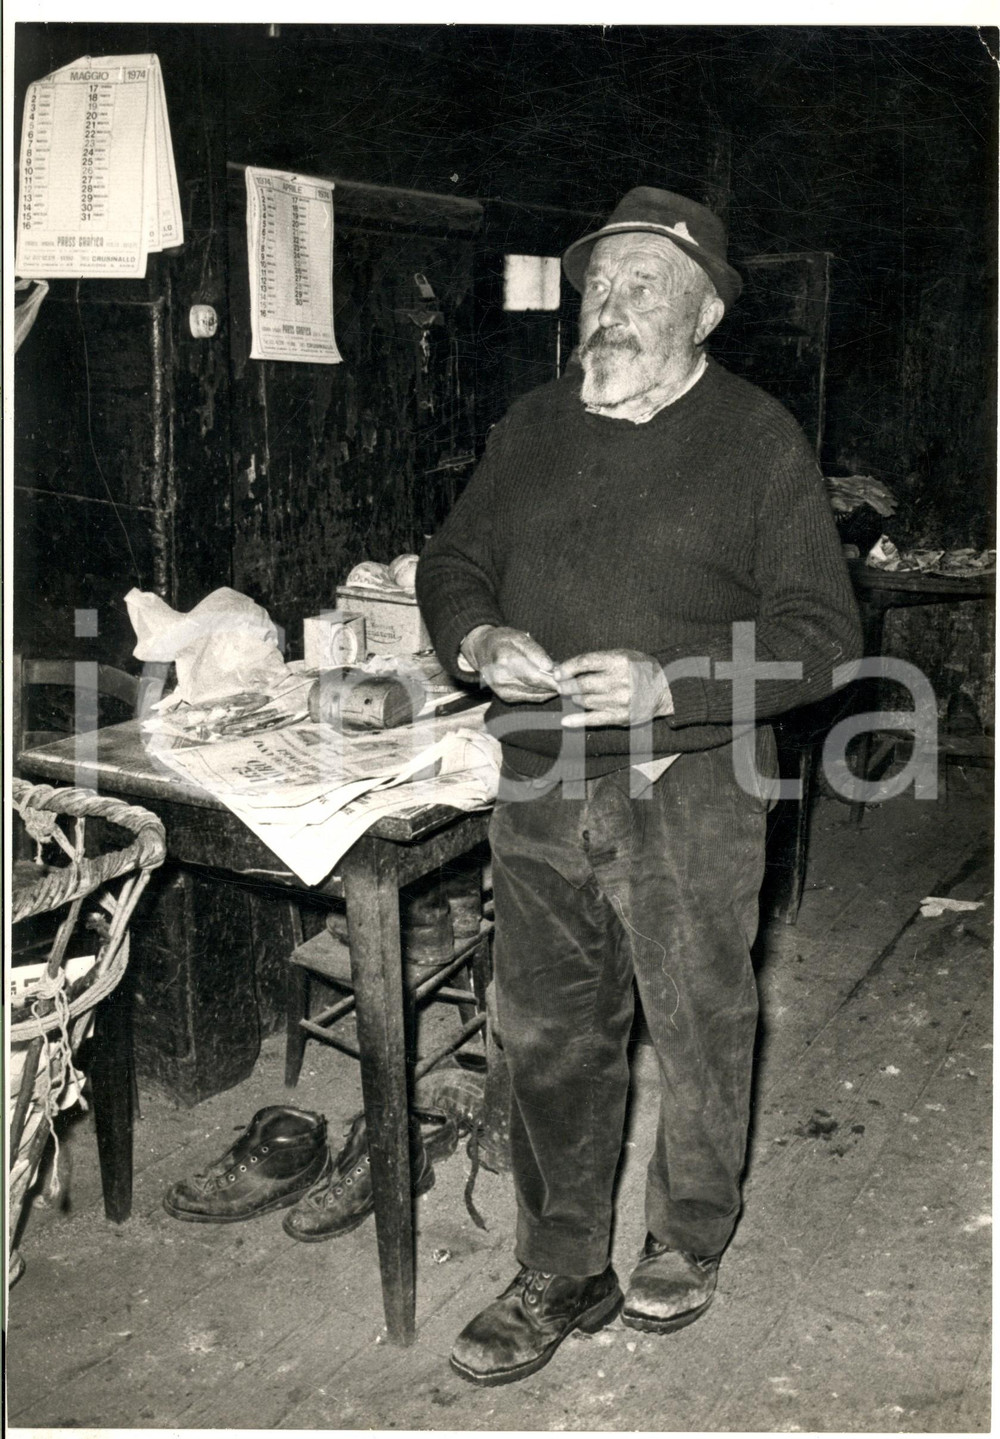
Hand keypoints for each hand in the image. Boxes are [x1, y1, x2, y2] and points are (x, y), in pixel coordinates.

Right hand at [465, 626, 559, 703]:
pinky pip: (530, 698)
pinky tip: (549, 686)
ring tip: (561, 681)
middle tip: (569, 680)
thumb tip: (550, 667)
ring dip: (550, 690)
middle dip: (554, 684)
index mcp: (505, 661)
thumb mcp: (519, 637)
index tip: (568, 677)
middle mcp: (501, 678)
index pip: (534, 675)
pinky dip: (542, 693)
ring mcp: (502, 690)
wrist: (482, 650)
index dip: (553, 678)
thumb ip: (535, 651)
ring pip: (535, 695)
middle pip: (535, 687)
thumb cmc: (502, 641)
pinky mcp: (506, 697)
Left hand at [554, 650, 672, 727]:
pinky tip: (566, 720)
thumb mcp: (623, 655)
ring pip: (585, 701)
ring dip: (576, 698)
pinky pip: (593, 719)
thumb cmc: (642, 669)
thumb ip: (598, 660)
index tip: (557, 672)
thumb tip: (568, 667)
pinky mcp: (620, 717)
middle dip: (566, 685)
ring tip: (576, 695)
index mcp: (618, 661)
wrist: (666, 689)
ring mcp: (619, 701)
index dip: (567, 668)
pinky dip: (577, 720)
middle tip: (560, 686)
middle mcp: (618, 681)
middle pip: (582, 684)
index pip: (584, 662)